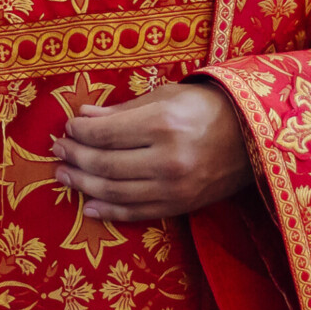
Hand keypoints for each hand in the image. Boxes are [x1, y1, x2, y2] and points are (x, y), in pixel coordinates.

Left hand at [53, 80, 253, 222]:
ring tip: (63, 175)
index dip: (80, 131)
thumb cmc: (207, 107)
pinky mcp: (181, 205)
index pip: (105, 133)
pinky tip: (89, 206)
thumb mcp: (166, 97)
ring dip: (84, 185)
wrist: (253, 136)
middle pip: (106, 165)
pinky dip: (110, 211)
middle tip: (57, 151)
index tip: (67, 127)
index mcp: (163, 124)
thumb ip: (123, 111)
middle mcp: (167, 159)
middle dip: (75, 157)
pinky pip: (138, 213)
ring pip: (116, 192)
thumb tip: (84, 116)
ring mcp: (175, 187)